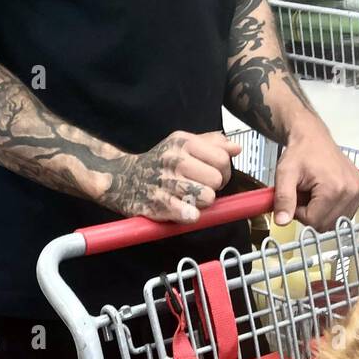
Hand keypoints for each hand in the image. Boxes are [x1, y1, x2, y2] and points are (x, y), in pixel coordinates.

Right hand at [100, 131, 243, 222]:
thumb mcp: (182, 145)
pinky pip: (189, 213)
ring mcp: (165, 182)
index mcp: (183, 143)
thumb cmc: (160, 163)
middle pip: (217, 179)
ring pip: (207, 197)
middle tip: (202, 189)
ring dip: (203, 202)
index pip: (222, 157)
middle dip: (214, 188)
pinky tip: (187, 212)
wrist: (123, 178)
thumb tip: (236, 148)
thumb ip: (211, 144)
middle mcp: (174, 159)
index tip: (214, 175)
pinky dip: (192, 215)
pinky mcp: (158, 204)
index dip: (224, 171)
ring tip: (192, 199)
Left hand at [273, 120, 358, 230]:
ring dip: (321, 212)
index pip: (313, 221)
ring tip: (314, 193)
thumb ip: (283, 198)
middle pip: (325, 224)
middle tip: (305, 194)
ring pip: (334, 221)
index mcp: (334, 188)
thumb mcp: (285, 173)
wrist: (313, 137)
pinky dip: (331, 209)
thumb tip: (282, 221)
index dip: (299, 213)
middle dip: (310, 214)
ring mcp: (358, 191)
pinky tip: (325, 194)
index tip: (296, 197)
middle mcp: (351, 191)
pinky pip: (343, 214)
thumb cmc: (300, 152)